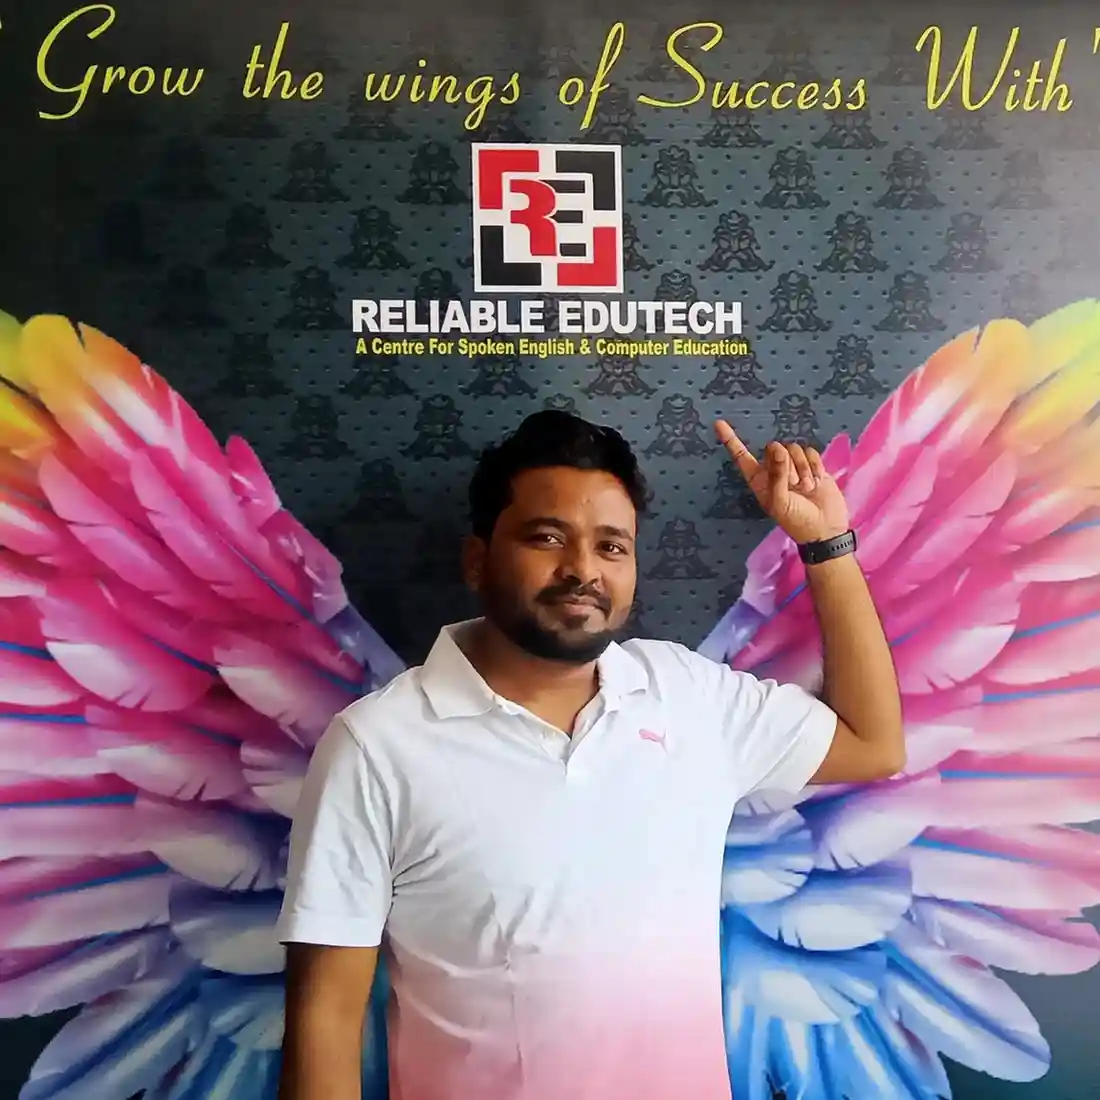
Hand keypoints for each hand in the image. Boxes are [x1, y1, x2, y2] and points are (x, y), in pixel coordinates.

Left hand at [715, 419, 848, 543]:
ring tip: (807, 488)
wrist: (825, 528)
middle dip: (786, 465)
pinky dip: (814, 466)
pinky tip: (817, 481)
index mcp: (759, 480)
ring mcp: (793, 466)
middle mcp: (774, 470)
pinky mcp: (812, 464)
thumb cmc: (797, 520)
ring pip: (794, 448)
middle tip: (794, 486)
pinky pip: (810, 451)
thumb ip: (777, 475)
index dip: (730, 440)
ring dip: (802, 468)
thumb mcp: (780, 501)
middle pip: (774, 448)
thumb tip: (777, 448)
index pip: (742, 456)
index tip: (719, 423)